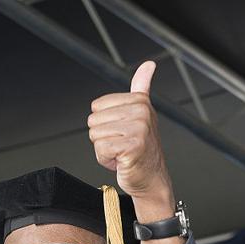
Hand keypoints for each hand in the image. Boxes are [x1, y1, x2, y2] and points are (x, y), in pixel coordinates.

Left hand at [87, 60, 173, 209]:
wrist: (151, 178)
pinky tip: (121, 161)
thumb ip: (141, 87)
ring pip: (95, 136)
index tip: (122, 132)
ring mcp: (138, 129)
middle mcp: (141, 112)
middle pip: (93, 121)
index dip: (104, 123)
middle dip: (103, 137)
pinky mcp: (132, 147)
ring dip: (104, 150)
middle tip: (122, 145)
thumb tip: (148, 64)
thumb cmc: (141, 149)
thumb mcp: (140, 114)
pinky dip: (106, 160)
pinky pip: (100, 149)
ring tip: (122, 153)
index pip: (97, 106)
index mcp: (140, 101)